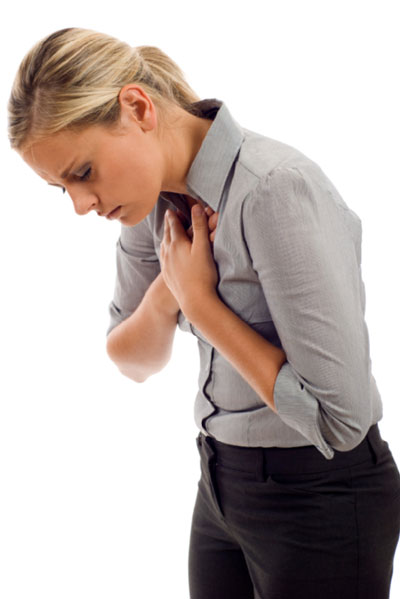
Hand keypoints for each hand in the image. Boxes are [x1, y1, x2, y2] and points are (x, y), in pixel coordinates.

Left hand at [160, 204, 218, 318]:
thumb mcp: (203, 247)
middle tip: (169, 216)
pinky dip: (165, 250)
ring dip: (166, 237)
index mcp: (176, 243)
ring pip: (163, 246)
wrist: (195, 300)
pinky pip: (164, 258)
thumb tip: (196, 207)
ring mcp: (166, 264)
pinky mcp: (167, 275)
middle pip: (167, 234)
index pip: (173, 224)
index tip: (172, 209)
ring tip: (168, 233)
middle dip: (169, 224)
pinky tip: (167, 254)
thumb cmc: (202, 274)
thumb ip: (200, 226)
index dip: (174, 216)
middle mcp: (168, 252)